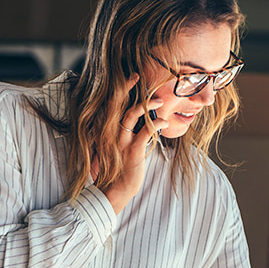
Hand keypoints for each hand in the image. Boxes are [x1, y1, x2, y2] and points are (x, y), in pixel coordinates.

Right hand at [98, 76, 165, 213]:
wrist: (112, 191)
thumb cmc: (115, 169)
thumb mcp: (112, 148)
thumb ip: (119, 132)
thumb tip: (133, 120)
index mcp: (104, 130)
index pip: (109, 104)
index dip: (119, 89)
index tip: (131, 77)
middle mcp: (109, 133)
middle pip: (116, 103)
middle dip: (127, 87)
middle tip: (138, 76)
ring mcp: (120, 142)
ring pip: (131, 114)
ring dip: (146, 105)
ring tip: (159, 100)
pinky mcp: (132, 152)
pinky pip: (145, 132)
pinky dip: (157, 125)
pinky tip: (164, 123)